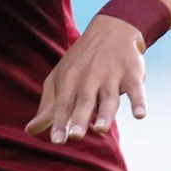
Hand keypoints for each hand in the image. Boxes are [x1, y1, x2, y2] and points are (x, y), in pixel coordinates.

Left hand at [25, 14, 147, 143]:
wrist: (111, 29)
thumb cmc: (80, 62)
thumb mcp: (59, 79)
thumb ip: (48, 107)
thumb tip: (29, 131)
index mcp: (69, 80)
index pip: (63, 104)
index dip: (59, 122)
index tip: (56, 141)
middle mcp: (89, 78)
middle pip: (84, 101)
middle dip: (79, 118)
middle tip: (75, 136)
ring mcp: (111, 75)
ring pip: (109, 97)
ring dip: (105, 113)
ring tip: (100, 129)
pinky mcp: (132, 73)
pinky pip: (136, 89)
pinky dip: (139, 101)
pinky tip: (140, 114)